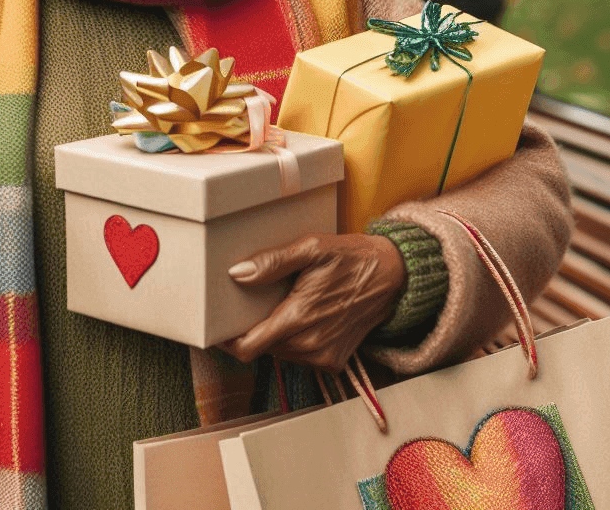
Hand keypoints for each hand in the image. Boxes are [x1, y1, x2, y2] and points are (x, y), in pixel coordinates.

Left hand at [223, 233, 406, 374]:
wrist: (393, 277)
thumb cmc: (351, 258)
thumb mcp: (312, 248)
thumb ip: (273, 262)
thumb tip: (238, 274)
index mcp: (299, 318)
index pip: (248, 349)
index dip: (227, 342)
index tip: (216, 328)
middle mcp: (310, 346)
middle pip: (261, 349)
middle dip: (251, 330)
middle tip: (248, 305)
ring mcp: (323, 357)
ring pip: (279, 353)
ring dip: (273, 334)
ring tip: (278, 304)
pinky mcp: (334, 362)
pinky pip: (300, 356)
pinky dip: (293, 340)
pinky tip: (300, 315)